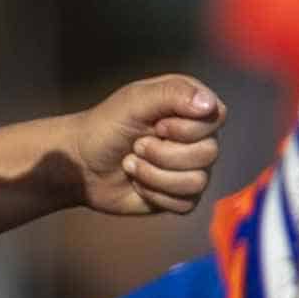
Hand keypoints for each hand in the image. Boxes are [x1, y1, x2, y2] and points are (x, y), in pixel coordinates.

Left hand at [58, 73, 224, 216]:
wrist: (82, 165)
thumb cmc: (105, 126)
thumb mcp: (134, 101)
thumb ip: (172, 94)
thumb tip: (209, 105)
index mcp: (189, 106)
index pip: (216, 117)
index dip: (186, 128)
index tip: (158, 125)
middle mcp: (196, 136)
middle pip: (208, 153)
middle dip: (163, 154)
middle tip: (136, 146)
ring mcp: (190, 167)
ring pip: (197, 181)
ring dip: (154, 175)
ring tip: (131, 163)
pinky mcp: (181, 194)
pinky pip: (185, 203)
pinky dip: (155, 193)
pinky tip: (137, 182)